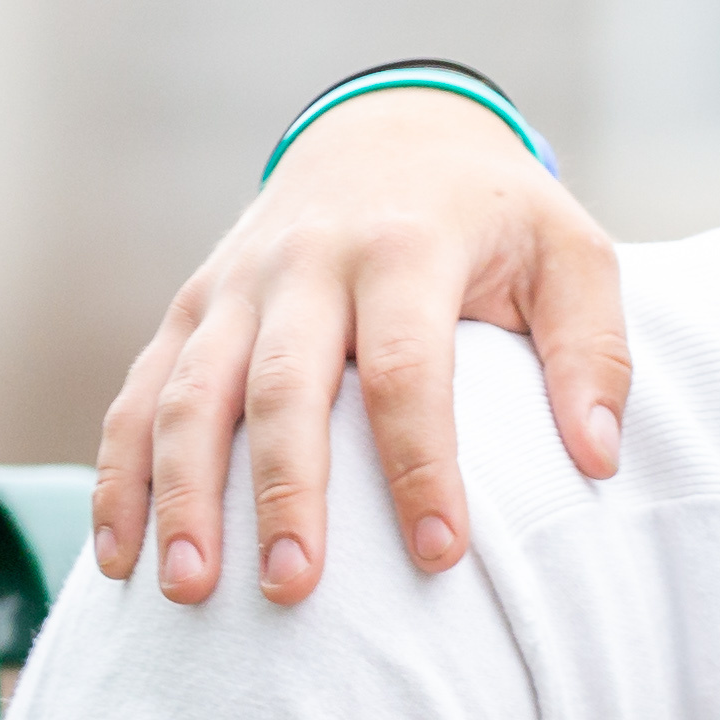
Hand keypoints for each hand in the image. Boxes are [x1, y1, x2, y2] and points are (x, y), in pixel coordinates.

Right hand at [90, 84, 630, 605]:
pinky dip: (121, 472)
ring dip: (180, 492)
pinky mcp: (193, 306)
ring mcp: (236, 284)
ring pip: (190, 392)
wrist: (393, 128)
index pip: (407, 370)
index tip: (442, 558)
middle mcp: (304, 262)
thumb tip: (599, 458)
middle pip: (282, 386)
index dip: (420, 465)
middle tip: (292, 591)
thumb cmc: (498, 216)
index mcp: (404, 248)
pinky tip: (120, 555)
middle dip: (283, 492)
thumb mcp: (573, 255)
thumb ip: (594, 351)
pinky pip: (141, 390)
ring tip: (186, 589)